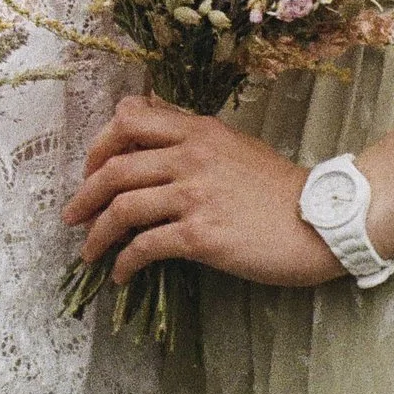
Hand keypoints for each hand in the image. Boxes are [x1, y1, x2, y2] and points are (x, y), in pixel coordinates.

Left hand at [64, 98, 350, 291]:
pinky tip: (121, 275)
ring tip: (88, 251)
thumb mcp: (233, 145)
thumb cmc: (278, 188)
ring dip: (96, 233)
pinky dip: (124, 263)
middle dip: (84, 194)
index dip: (100, 143)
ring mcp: (195, 195)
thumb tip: (152, 134)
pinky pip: (145, 247)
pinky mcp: (201, 235)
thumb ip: (193, 137)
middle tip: (72, 215)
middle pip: (115, 166)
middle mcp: (191, 156)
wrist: (320, 220)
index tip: (91, 168)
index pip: (129, 118)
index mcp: (198, 130)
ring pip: (123, 208)